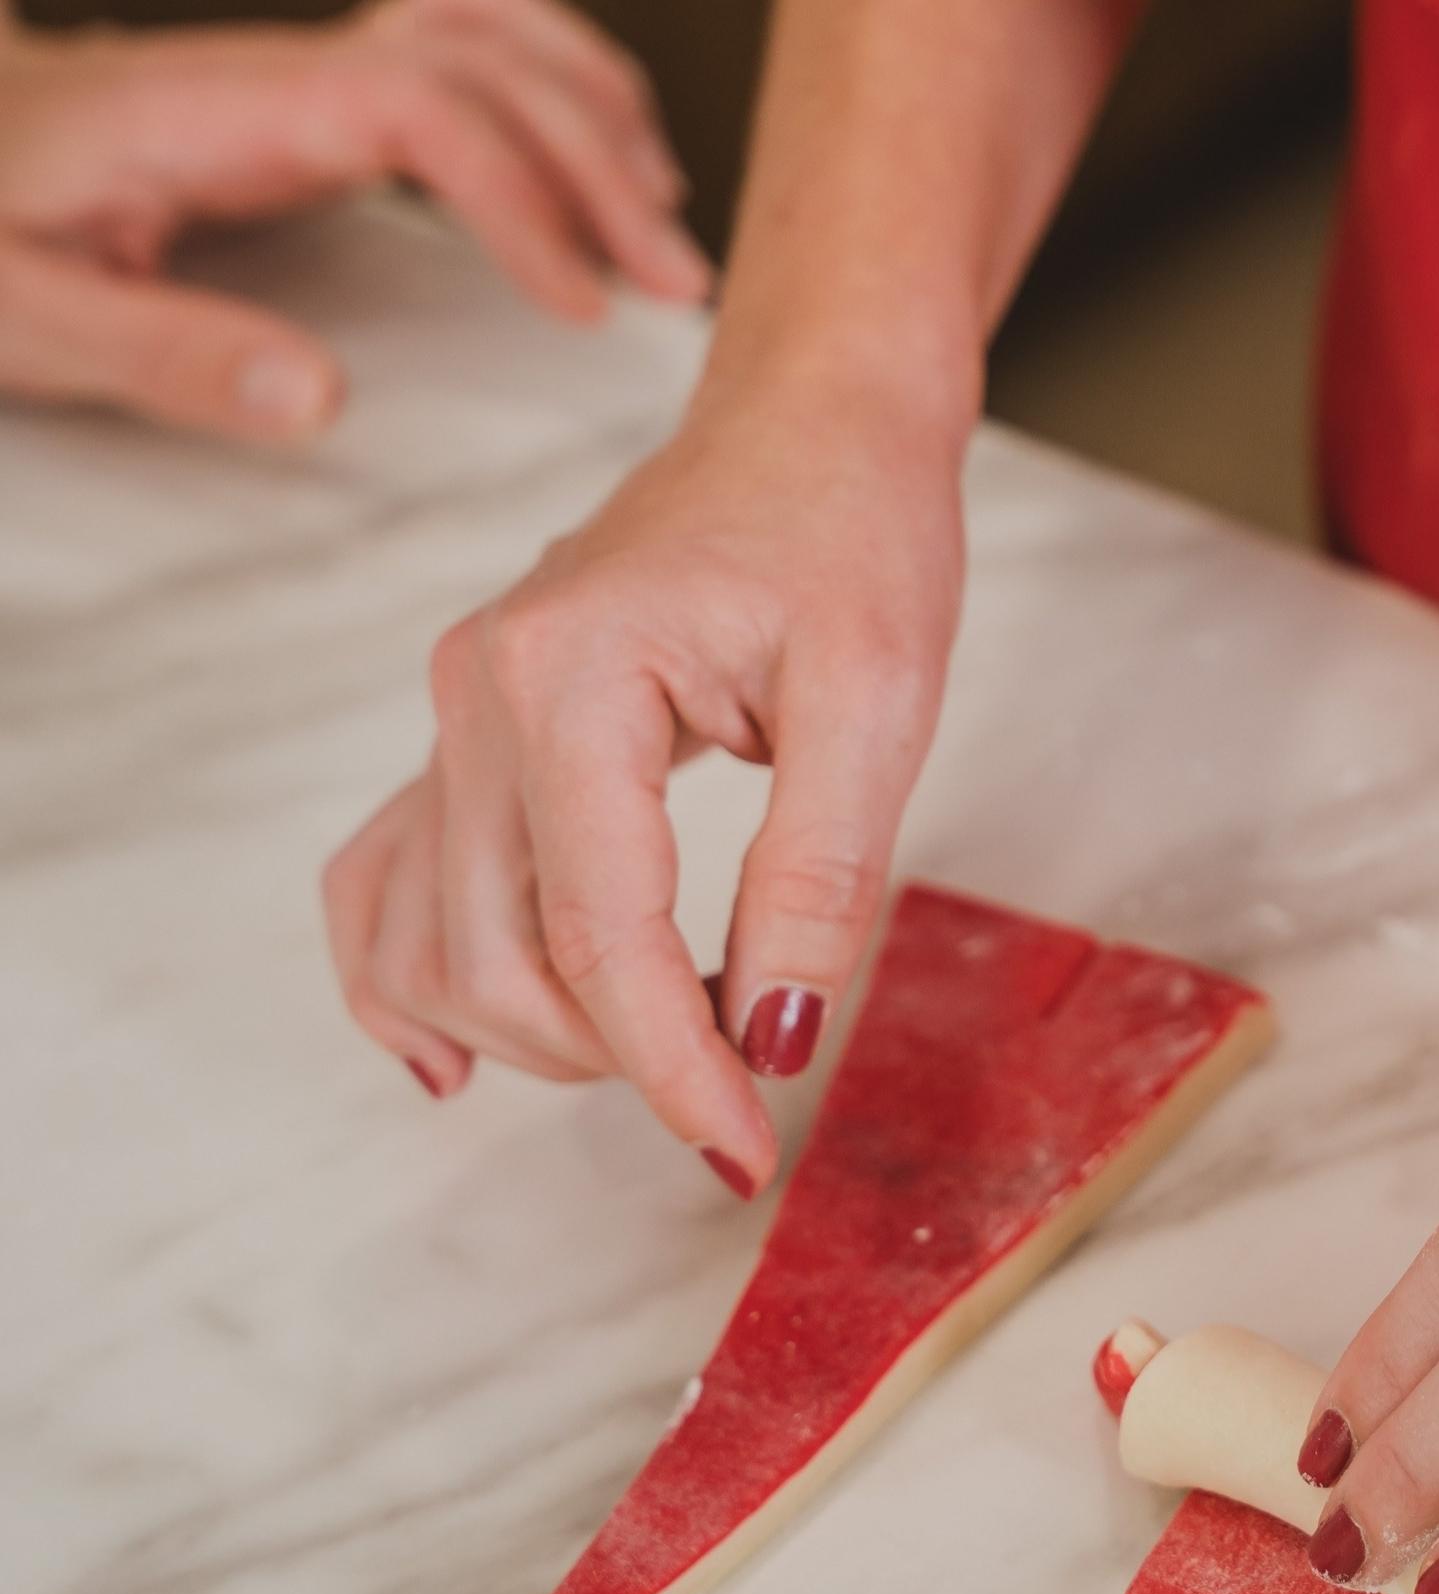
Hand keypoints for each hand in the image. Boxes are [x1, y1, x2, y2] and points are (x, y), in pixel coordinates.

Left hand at [0, 0, 705, 441]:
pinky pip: (463, 46)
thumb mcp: (29, 316)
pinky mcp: (320, 98)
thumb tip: (324, 398)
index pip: (418, 105)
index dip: (522, 194)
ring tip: (659, 213)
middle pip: (484, 58)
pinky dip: (551, 81)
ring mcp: (304, 75)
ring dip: (593, 109)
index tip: (579, 304)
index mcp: (219, 113)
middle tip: (672, 279)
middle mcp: (278, 73)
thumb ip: (168, 355)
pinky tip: (596, 149)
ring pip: (487, 28)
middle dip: (599, 161)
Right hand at [321, 370, 968, 1192]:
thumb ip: (820, 876)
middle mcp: (478, 697)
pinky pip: (389, 883)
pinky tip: (464, 1058)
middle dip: (617, 1058)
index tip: (746, 1152)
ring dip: (537, 1033)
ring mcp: (455, 717)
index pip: (601, 936)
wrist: (811, 426)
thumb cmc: (852, 531)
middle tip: (747, 1074)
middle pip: (496, 960)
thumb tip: (777, 1038)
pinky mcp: (470, 738)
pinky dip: (415, 981)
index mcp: (570, 678)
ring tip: (671, 1038)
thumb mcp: (878, 701)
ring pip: (431, 943)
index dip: (673, 1068)